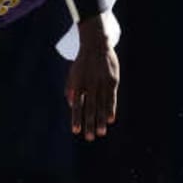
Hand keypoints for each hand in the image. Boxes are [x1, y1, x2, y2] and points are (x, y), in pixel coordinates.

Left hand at [66, 23, 118, 140]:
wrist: (96, 44)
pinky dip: (111, 109)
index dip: (76, 118)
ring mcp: (102, 83)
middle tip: (90, 137)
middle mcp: (90, 85)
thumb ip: (70, 88)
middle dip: (89, 124)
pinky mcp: (112, 80)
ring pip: (101, 105)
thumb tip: (72, 105)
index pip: (77, 105)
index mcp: (78, 84)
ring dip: (101, 120)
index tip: (75, 131)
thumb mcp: (73, 73)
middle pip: (90, 108)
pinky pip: (111, 97)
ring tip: (101, 132)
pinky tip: (111, 119)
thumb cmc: (83, 62)